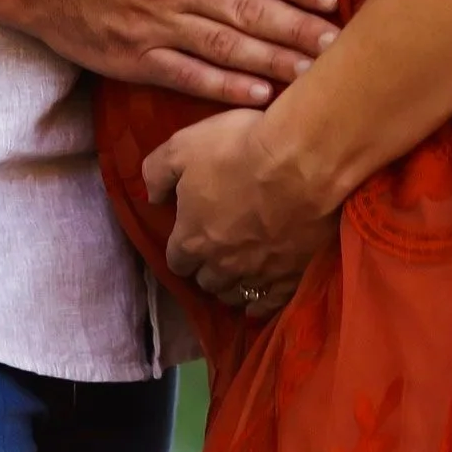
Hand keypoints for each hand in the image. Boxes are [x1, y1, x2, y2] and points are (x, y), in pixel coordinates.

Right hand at [17, 0, 338, 105]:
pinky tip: (260, 94)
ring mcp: (154, 25)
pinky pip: (189, 76)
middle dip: (297, 29)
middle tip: (338, 44)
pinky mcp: (136, 58)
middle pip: (247, 10)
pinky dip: (225, 87)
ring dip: (273, 62)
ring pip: (225, 47)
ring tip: (315, 74)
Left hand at [145, 106, 337, 312]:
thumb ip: (156, 173)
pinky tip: (262, 295)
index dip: (182, 248)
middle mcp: (221, 266)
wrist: (300, 162)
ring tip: (238, 270)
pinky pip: (269, 304)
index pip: (176, 260)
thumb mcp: (182, 146)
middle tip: (217, 249)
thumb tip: (151, 197)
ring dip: (231, 285)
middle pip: (206, 280)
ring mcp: (257, 275)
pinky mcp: (290, 278)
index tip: (189, 235)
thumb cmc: (237, 150)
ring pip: (235, 294)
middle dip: (207, 267)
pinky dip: (261, 303)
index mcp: (192, 239)